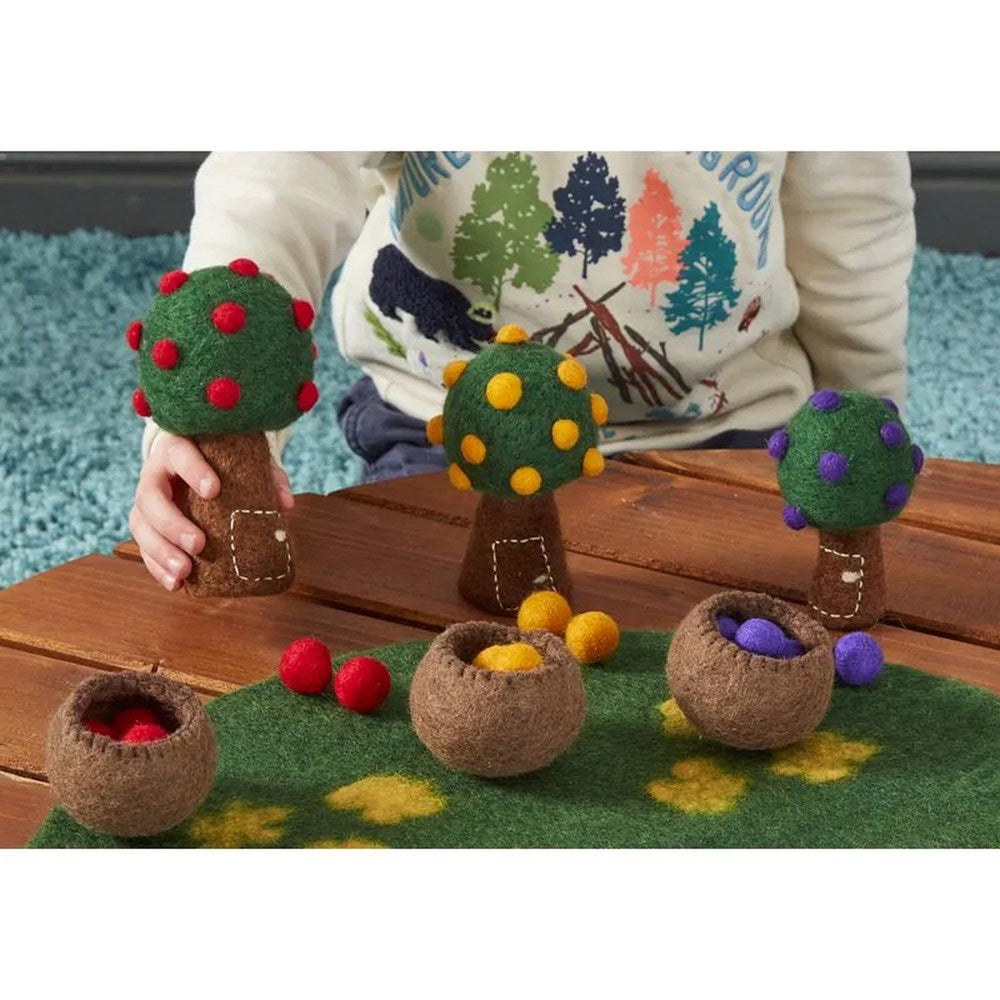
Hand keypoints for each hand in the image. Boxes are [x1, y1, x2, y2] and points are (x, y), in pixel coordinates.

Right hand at [129, 434, 293, 590]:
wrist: (190, 460)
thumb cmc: (219, 460)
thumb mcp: (244, 459)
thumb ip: (266, 475)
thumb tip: (285, 503)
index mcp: (177, 448)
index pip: (179, 454)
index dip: (193, 471)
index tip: (214, 490)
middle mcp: (154, 474)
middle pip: (151, 497)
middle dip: (172, 523)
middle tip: (198, 544)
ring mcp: (146, 502)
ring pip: (141, 526)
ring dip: (161, 551)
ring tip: (185, 571)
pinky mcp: (145, 525)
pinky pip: (143, 547)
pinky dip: (158, 567)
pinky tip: (176, 584)